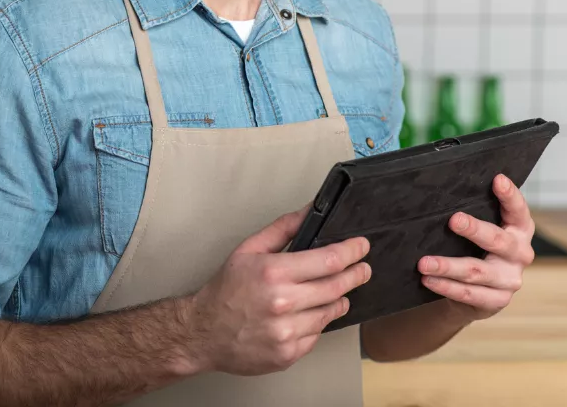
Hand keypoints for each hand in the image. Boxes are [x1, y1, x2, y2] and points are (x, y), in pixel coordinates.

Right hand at [181, 204, 371, 376]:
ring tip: (337, 292)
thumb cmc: (226, 289)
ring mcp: (287, 332)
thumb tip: (310, 211)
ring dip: (338, 300)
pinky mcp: (289, 354)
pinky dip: (317, 322)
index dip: (352, 252)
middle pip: (337, 287)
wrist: (204, 332)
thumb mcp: (248, 249)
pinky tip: (308, 314)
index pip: (329, 260)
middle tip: (363, 269)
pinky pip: (317, 334)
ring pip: (330, 312)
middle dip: (356, 275)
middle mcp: (283, 303)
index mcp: (274, 272)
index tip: (361, 246)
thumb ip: (283, 229)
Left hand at [418, 174, 535, 321]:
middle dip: (475, 230)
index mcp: (519, 230)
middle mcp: (520, 254)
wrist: (480, 292)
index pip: (519, 210)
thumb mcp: (481, 230)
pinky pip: (469, 294)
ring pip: (477, 271)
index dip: (510, 195)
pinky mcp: (497, 300)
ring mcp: (510, 279)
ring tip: (424, 263)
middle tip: (453, 220)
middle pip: (499, 241)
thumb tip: (442, 192)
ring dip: (448, 266)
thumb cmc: (477, 249)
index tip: (497, 179)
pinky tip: (429, 280)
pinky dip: (446, 287)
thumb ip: (473, 213)